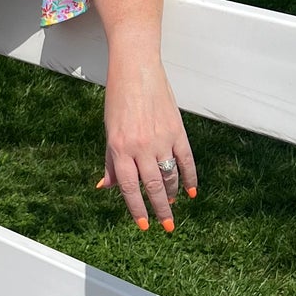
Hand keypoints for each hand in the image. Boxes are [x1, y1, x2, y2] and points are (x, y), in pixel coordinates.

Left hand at [97, 55, 197, 230]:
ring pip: (170, 176)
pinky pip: (186, 161)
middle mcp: (140, 146)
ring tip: (172, 206)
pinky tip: (191, 191)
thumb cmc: (118, 100)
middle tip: (166, 226)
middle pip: (152, 187)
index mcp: (119, 147)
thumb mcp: (108, 131)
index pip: (128, 187)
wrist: (136, 69)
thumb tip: (105, 187)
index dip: (136, 208)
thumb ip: (110, 161)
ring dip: (172, 195)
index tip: (143, 225)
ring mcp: (161, 139)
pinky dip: (190, 178)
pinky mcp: (177, 130)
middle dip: (159, 210)